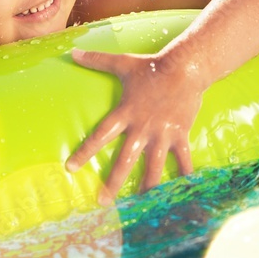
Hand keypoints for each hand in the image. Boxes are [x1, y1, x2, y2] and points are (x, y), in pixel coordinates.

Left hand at [65, 48, 206, 204]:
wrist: (188, 67)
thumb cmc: (152, 67)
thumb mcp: (122, 63)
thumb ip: (96, 60)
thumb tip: (71, 52)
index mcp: (124, 113)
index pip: (99, 136)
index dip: (84, 152)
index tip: (70, 168)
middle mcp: (142, 128)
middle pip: (125, 160)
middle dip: (113, 182)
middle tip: (102, 202)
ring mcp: (162, 133)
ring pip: (153, 166)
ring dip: (146, 187)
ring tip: (139, 205)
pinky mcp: (180, 134)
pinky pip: (183, 159)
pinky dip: (184, 176)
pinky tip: (183, 193)